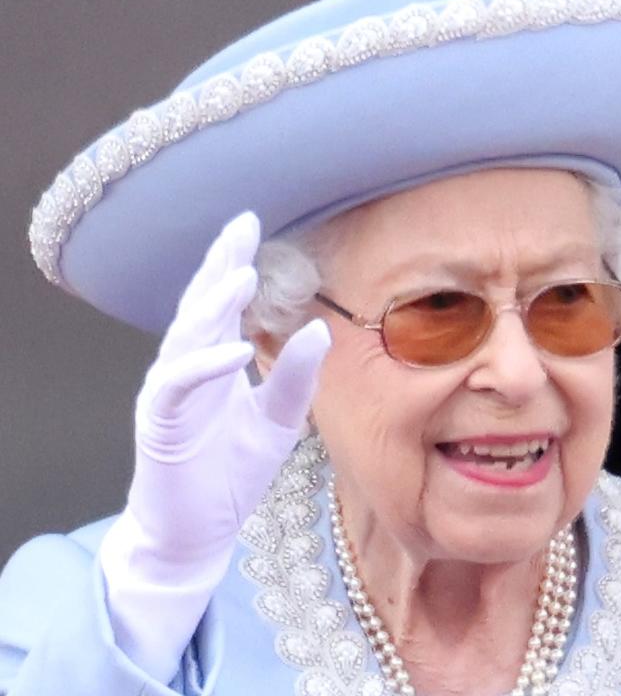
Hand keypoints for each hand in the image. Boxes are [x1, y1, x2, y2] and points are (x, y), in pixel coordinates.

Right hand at [126, 211, 329, 562]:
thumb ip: (296, 378)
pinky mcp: (161, 423)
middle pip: (201, 306)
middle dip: (220, 264)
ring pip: (186, 336)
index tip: (254, 226)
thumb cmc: (232, 475)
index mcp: (214, 363)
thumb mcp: (277, 422)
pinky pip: (178, 385)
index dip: (234, 264)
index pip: (223, 305)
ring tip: (242, 275)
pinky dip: (205, 366)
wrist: (196, 533)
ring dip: (214, 306)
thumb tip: (320, 327)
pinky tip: (234, 350)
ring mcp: (171, 393)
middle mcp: (188, 368)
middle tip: (242, 226)